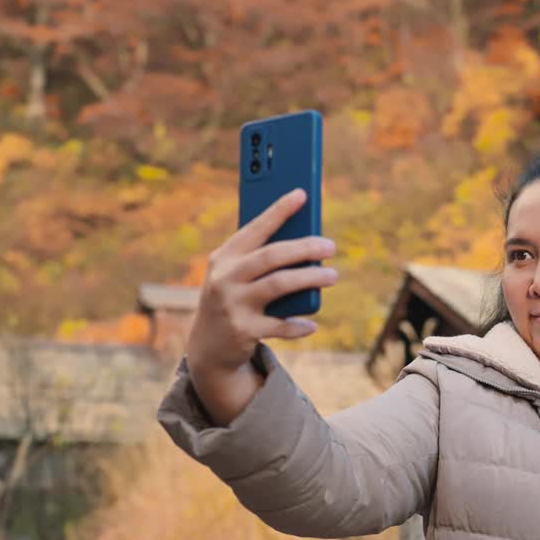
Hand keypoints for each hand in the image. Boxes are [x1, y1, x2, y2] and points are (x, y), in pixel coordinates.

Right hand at [185, 188, 337, 376]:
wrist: (207, 346)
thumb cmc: (233, 298)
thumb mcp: (236, 275)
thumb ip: (262, 259)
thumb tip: (308, 244)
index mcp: (224, 258)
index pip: (255, 228)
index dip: (278, 210)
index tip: (301, 194)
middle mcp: (225, 278)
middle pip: (271, 256)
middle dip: (304, 247)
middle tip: (330, 246)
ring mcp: (232, 305)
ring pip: (279, 285)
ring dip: (310, 278)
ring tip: (332, 275)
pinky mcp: (243, 331)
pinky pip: (279, 325)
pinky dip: (298, 325)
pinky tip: (312, 324)